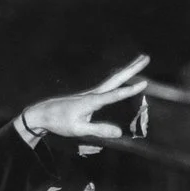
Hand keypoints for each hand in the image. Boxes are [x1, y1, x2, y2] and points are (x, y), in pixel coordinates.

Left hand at [20, 56, 150, 141]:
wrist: (43, 114)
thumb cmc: (60, 122)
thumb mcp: (78, 129)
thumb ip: (99, 130)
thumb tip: (120, 133)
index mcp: (91, 101)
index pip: (114, 95)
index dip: (129, 90)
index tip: (144, 84)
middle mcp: (93, 93)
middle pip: (116, 78)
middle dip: (132, 68)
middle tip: (146, 57)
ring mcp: (92, 93)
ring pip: (113, 79)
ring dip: (128, 70)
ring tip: (141, 60)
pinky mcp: (90, 96)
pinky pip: (109, 84)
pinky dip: (120, 77)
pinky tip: (124, 76)